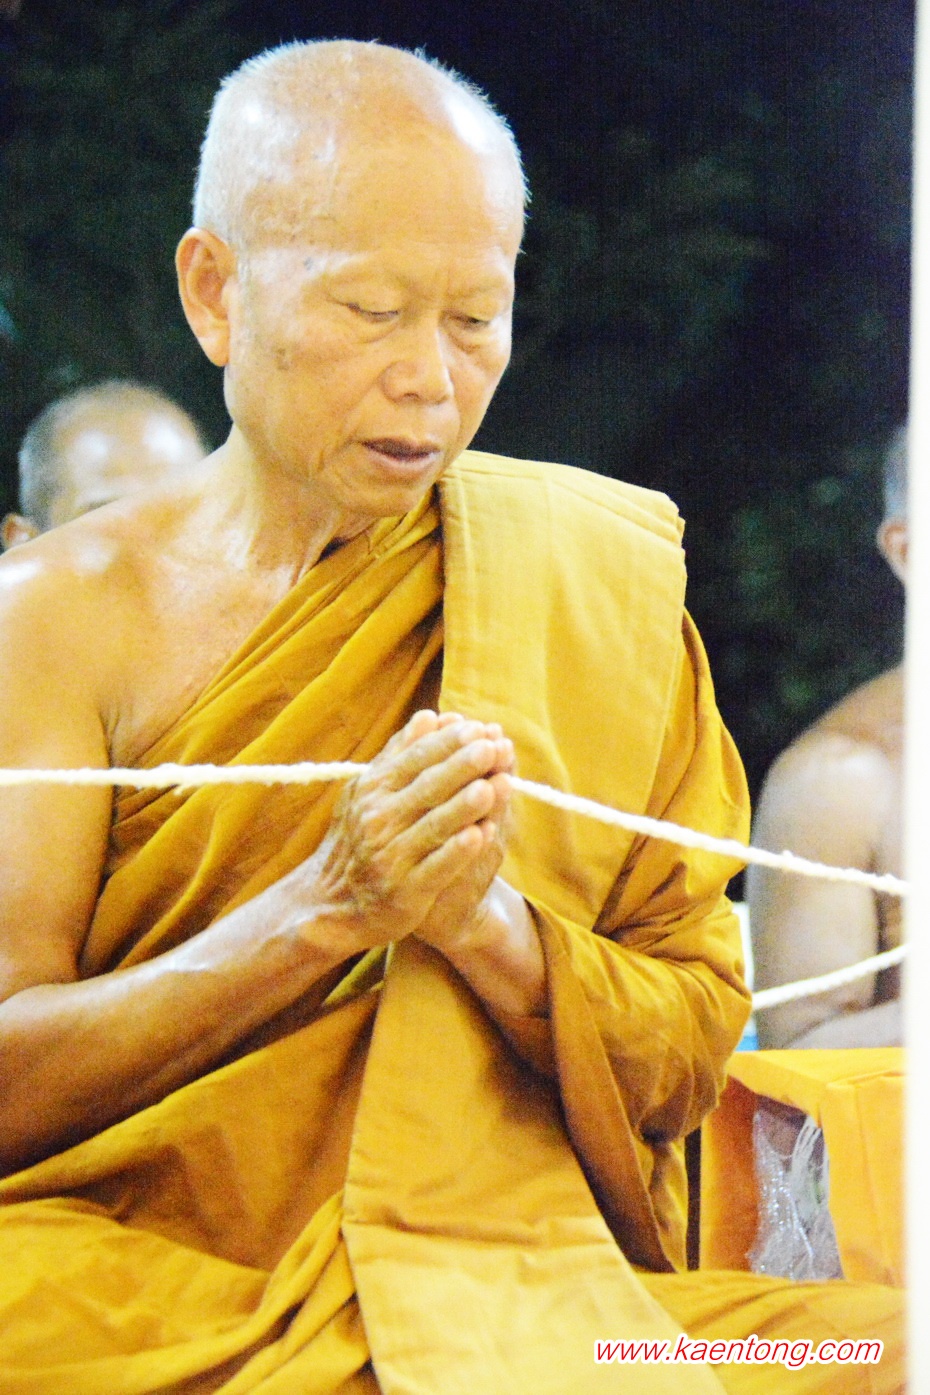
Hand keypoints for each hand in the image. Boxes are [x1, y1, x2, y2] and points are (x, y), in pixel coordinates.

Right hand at [282, 709, 513, 954]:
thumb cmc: (358, 839)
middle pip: (427, 788)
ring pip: (433, 826)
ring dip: (464, 806)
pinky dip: (457, 852)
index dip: (446, 744)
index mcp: (373, 791)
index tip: (477, 727)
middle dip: (461, 767)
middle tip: (492, 747)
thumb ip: (400, 755)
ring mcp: (391, 857)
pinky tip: (482, 835)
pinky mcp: (405, 892)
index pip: (414, 760)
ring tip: (492, 786)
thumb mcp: (368, 792)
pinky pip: (436, 868)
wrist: (331, 904)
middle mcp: (379, 820)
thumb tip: (430, 716)